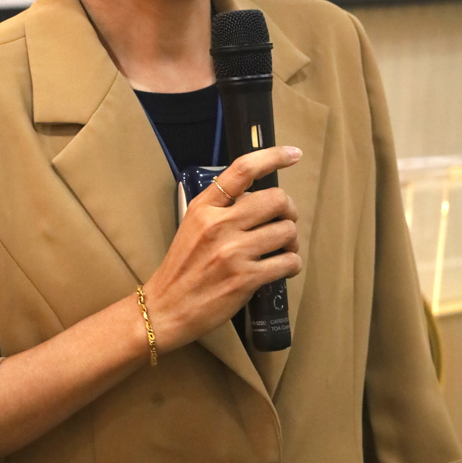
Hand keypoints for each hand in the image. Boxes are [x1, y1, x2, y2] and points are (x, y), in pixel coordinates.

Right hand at [144, 146, 302, 351]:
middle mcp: (219, 224)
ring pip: (287, 231)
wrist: (166, 308)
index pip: (243, 170)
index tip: (294, 154)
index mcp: (205, 207)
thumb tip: (259, 198)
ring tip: (282, 249)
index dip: (273, 157)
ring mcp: (233, 252)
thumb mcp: (193, 225)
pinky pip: (288, 261)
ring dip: (292, 240)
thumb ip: (222, 208)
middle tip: (284, 222)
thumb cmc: (182, 266)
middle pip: (276, 199)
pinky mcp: (246, 279)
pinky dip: (292, 263)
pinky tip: (282, 267)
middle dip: (289, 210)